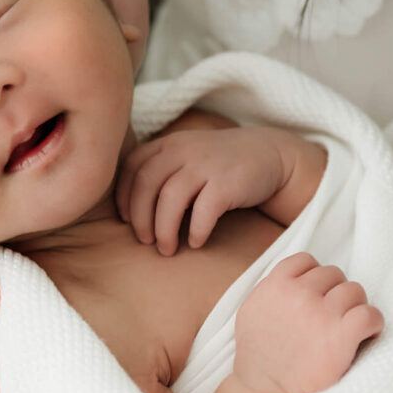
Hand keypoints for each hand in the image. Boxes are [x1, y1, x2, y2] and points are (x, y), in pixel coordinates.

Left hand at [117, 125, 306, 254]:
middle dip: (140, 218)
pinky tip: (196, 242)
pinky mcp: (227, 183)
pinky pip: (203, 211)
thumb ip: (159, 171)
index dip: (123, 196)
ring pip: (170, 198)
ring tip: (167, 249)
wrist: (269, 155)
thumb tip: (130, 211)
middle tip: (144, 241)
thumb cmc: (218, 165)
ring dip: (164, 229)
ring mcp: (206, 164)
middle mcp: (183, 150)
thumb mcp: (186, 157)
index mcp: (168, 144)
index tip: (126, 221)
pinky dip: (196, 231)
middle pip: (146, 184)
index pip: (132, 168)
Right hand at [232, 252, 382, 392]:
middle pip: (333, 274)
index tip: (317, 296)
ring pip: (355, 290)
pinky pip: (370, 314)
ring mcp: (320, 313)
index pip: (305, 261)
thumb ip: (270, 291)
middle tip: (331, 318)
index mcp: (274, 286)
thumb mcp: (251, 313)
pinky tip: (367, 334)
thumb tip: (291, 280)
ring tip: (348, 328)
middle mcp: (297, 294)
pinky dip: (373, 322)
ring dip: (354, 307)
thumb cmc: (259, 360)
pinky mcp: (341, 336)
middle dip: (335, 294)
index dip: (315, 277)